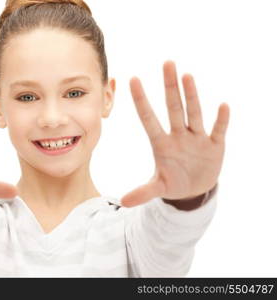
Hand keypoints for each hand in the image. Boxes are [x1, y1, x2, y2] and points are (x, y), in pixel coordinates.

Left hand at [120, 61, 229, 206]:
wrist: (195, 190)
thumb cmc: (174, 182)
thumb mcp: (158, 188)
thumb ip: (142, 192)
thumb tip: (124, 203)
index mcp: (161, 144)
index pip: (149, 119)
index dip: (141, 101)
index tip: (132, 79)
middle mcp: (178, 136)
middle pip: (173, 108)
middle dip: (170, 87)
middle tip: (167, 63)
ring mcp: (196, 139)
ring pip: (193, 113)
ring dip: (192, 96)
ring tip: (187, 76)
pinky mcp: (214, 146)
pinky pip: (218, 130)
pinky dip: (220, 120)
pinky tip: (222, 106)